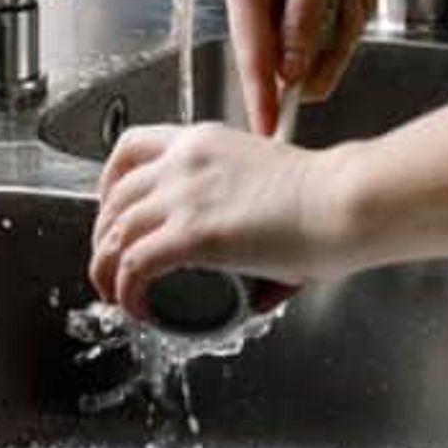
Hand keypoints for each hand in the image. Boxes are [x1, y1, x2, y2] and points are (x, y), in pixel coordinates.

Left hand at [87, 124, 360, 319]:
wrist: (344, 201)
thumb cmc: (326, 197)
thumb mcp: (273, 188)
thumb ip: (254, 224)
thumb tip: (260, 289)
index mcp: (202, 141)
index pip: (131, 148)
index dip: (108, 185)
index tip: (112, 213)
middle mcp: (184, 161)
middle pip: (114, 196)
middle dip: (103, 234)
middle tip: (111, 264)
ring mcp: (185, 195)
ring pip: (116, 232)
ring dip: (106, 268)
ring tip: (116, 294)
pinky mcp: (193, 233)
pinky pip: (135, 265)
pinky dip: (126, 290)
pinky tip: (136, 307)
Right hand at [219, 0, 390, 134]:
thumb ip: (302, 18)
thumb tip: (288, 72)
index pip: (250, 50)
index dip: (261, 93)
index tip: (267, 130)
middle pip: (289, 57)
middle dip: (328, 38)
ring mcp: (286, 1)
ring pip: (318, 48)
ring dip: (346, 19)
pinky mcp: (312, 3)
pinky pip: (336, 32)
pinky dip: (354, 8)